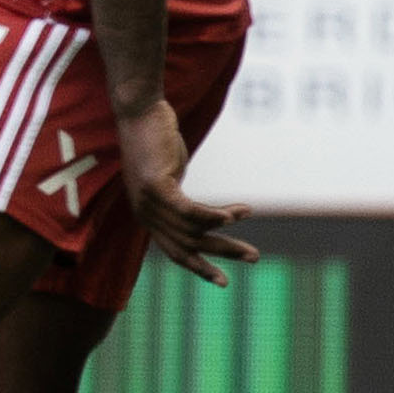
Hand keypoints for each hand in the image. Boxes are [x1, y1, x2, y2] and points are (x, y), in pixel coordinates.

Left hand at [118, 96, 253, 283]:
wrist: (139, 111)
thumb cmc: (155, 139)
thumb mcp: (168, 175)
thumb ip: (179, 198)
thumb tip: (202, 216)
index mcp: (147, 216)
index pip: (175, 252)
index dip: (200, 268)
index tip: (223, 281)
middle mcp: (145, 214)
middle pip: (188, 245)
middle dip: (223, 253)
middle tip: (254, 257)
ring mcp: (148, 201)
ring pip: (193, 229)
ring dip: (226, 226)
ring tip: (249, 214)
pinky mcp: (156, 186)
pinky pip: (189, 211)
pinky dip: (213, 216)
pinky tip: (234, 215)